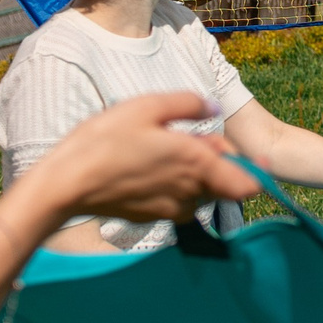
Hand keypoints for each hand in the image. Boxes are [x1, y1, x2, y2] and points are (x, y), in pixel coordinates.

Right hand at [28, 90, 259, 222]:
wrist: (66, 184)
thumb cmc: (105, 141)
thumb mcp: (148, 106)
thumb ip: (188, 105)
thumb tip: (212, 109)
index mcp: (196, 164)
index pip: (247, 186)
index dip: (257, 172)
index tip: (256, 158)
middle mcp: (189, 192)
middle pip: (224, 186)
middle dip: (219, 164)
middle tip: (195, 138)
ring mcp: (169, 209)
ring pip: (200, 194)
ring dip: (196, 175)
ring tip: (168, 150)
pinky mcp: (151, 217)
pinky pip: (177, 202)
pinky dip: (175, 186)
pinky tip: (150, 167)